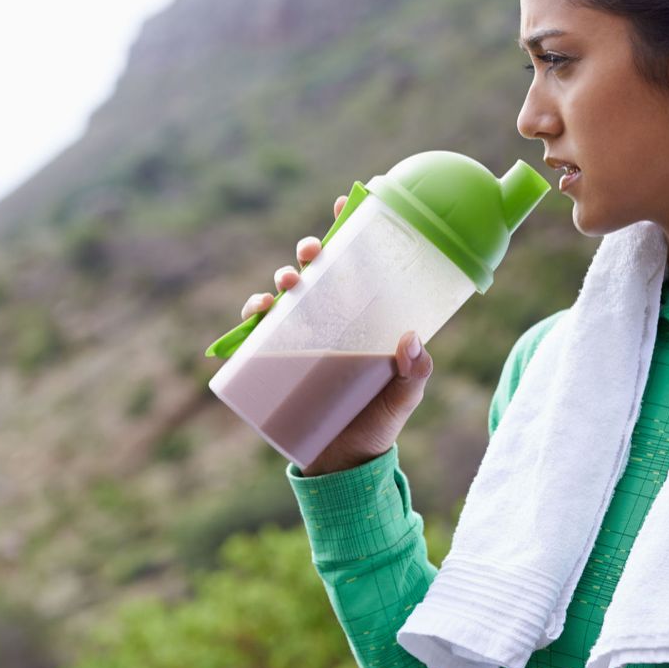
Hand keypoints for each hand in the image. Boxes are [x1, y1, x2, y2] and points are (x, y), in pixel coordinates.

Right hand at [239, 194, 433, 475]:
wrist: (346, 466)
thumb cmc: (378, 422)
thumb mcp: (405, 396)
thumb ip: (416, 372)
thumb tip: (412, 340)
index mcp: (363, 318)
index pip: (357, 264)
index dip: (350, 228)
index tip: (347, 201)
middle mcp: (330, 321)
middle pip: (317, 272)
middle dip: (310, 251)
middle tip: (312, 250)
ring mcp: (301, 340)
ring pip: (286, 296)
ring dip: (282, 280)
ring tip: (287, 283)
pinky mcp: (276, 364)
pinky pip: (258, 332)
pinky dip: (253, 316)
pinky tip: (257, 311)